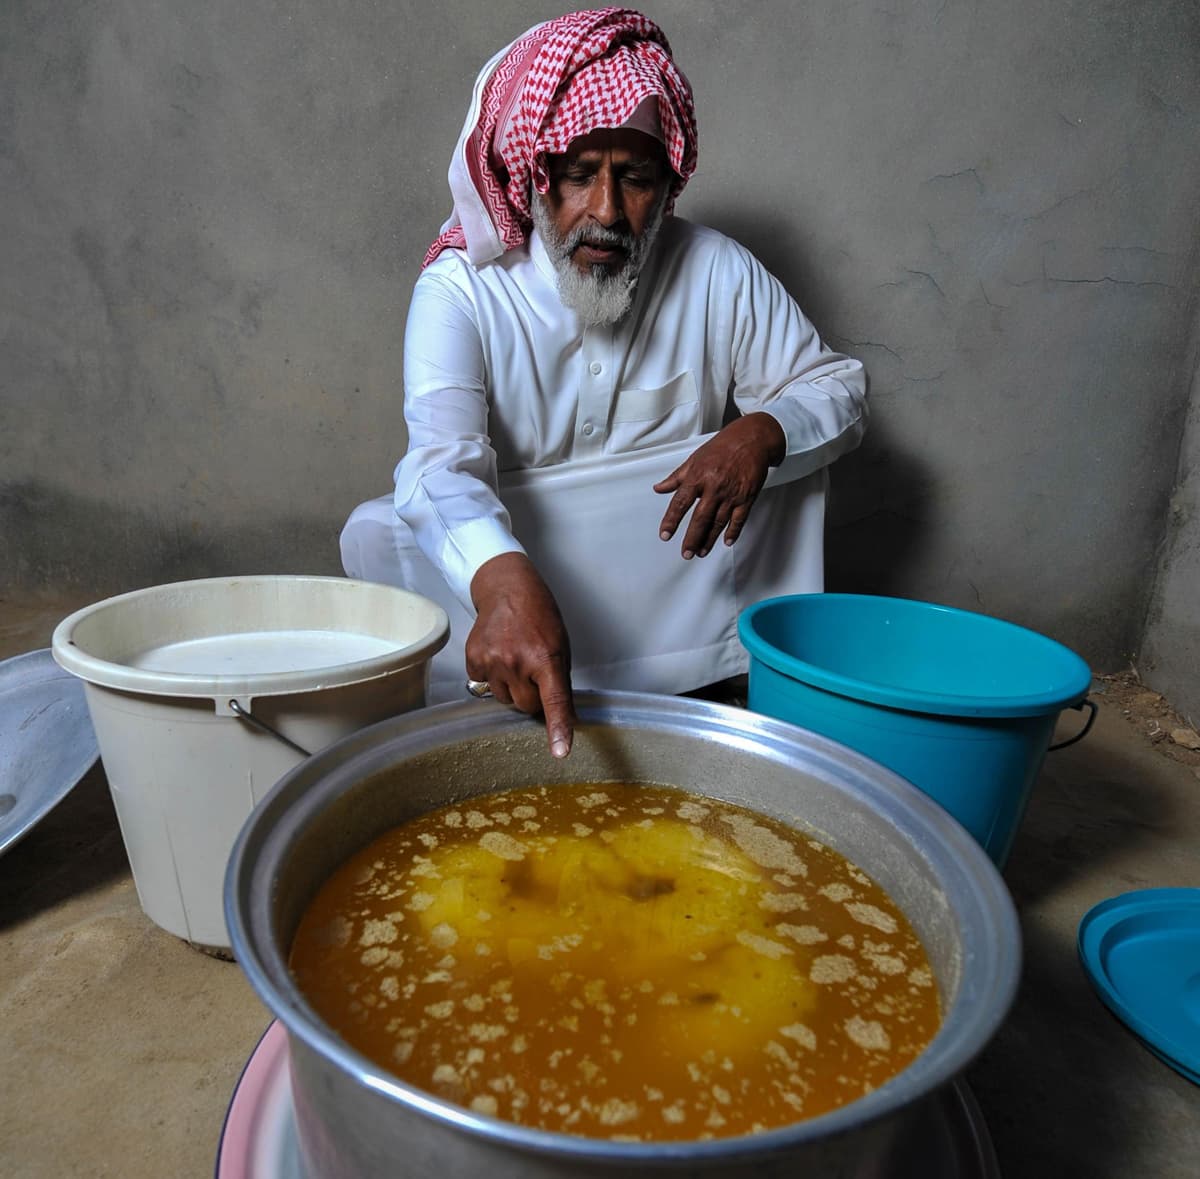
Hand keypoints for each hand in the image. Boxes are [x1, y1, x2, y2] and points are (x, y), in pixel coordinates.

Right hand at [466, 552, 575, 758]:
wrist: (506, 589)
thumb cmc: (539, 615)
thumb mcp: (560, 644)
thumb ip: (559, 680)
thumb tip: (563, 714)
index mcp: (546, 658)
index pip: (555, 700)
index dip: (558, 727)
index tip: (560, 751)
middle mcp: (518, 661)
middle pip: (527, 706)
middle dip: (532, 694)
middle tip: (533, 669)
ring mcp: (493, 661)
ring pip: (504, 698)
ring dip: (511, 686)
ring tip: (514, 657)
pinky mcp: (474, 659)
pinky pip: (484, 685)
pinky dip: (492, 675)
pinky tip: (498, 654)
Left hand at [653, 412, 785, 557]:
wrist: (751, 439)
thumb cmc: (723, 447)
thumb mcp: (694, 459)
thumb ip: (676, 477)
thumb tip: (659, 488)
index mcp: (698, 477)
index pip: (680, 503)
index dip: (671, 521)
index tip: (665, 534)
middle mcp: (714, 487)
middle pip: (700, 519)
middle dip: (692, 539)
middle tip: (685, 553)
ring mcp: (731, 494)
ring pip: (718, 522)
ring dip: (709, 540)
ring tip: (701, 552)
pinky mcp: (747, 497)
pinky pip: (739, 519)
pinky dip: (733, 532)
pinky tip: (726, 541)